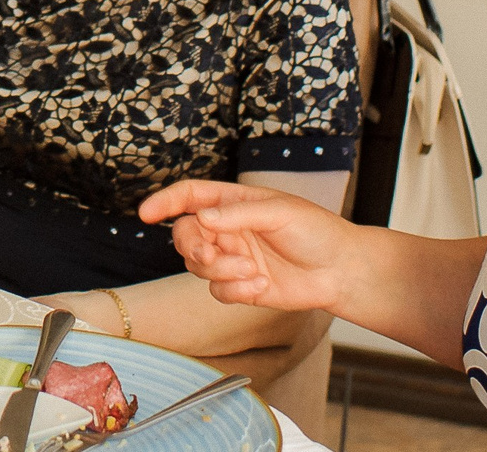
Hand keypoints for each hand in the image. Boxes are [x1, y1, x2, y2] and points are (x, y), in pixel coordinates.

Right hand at [138, 180, 355, 313]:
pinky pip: (218, 291)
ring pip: (198, 266)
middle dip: (192, 247)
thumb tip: (201, 217)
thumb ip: (238, 214)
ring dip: (219, 271)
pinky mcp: (241, 286)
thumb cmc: (316, 230)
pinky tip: (260, 286)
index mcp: (233, 203)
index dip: (165, 202)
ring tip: (251, 271)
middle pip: (186, 235)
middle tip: (210, 256)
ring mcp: (233, 258)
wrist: (341, 270)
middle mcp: (228, 230)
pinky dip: (234, 290)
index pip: (190, 196)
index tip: (145, 213)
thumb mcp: (280, 211)